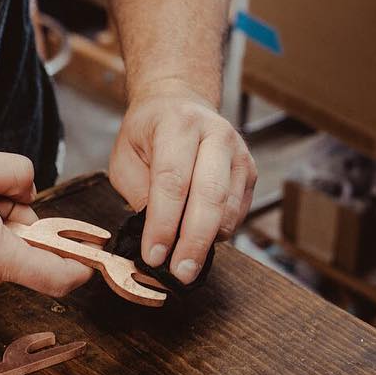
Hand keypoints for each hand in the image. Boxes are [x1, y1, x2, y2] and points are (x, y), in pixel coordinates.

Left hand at [109, 79, 255, 283]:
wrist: (179, 101)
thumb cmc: (147, 133)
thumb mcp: (126, 158)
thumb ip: (139, 194)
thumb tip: (155, 239)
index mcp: (176, 125)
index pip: (172, 180)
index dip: (164, 223)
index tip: (153, 256)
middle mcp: (214, 134)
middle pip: (209, 196)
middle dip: (192, 242)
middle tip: (179, 273)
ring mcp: (237, 152)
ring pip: (228, 207)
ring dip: (207, 242)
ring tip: (185, 264)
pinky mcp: (249, 170)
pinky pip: (239, 212)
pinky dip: (219, 233)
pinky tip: (199, 242)